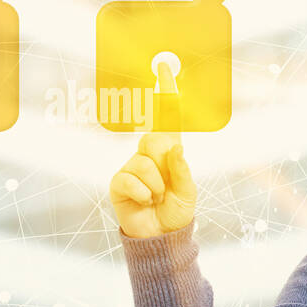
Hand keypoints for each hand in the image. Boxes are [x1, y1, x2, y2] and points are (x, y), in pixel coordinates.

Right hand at [108, 63, 197, 237]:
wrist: (160, 238)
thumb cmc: (176, 212)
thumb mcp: (188, 192)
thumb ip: (182, 170)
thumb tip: (174, 147)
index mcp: (168, 151)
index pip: (166, 118)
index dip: (165, 93)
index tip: (163, 68)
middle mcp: (148, 154)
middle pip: (154, 141)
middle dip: (164, 165)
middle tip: (166, 187)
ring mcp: (131, 166)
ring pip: (144, 164)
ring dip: (157, 187)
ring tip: (157, 199)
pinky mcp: (118, 182)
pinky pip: (130, 179)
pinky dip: (143, 195)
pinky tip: (145, 203)